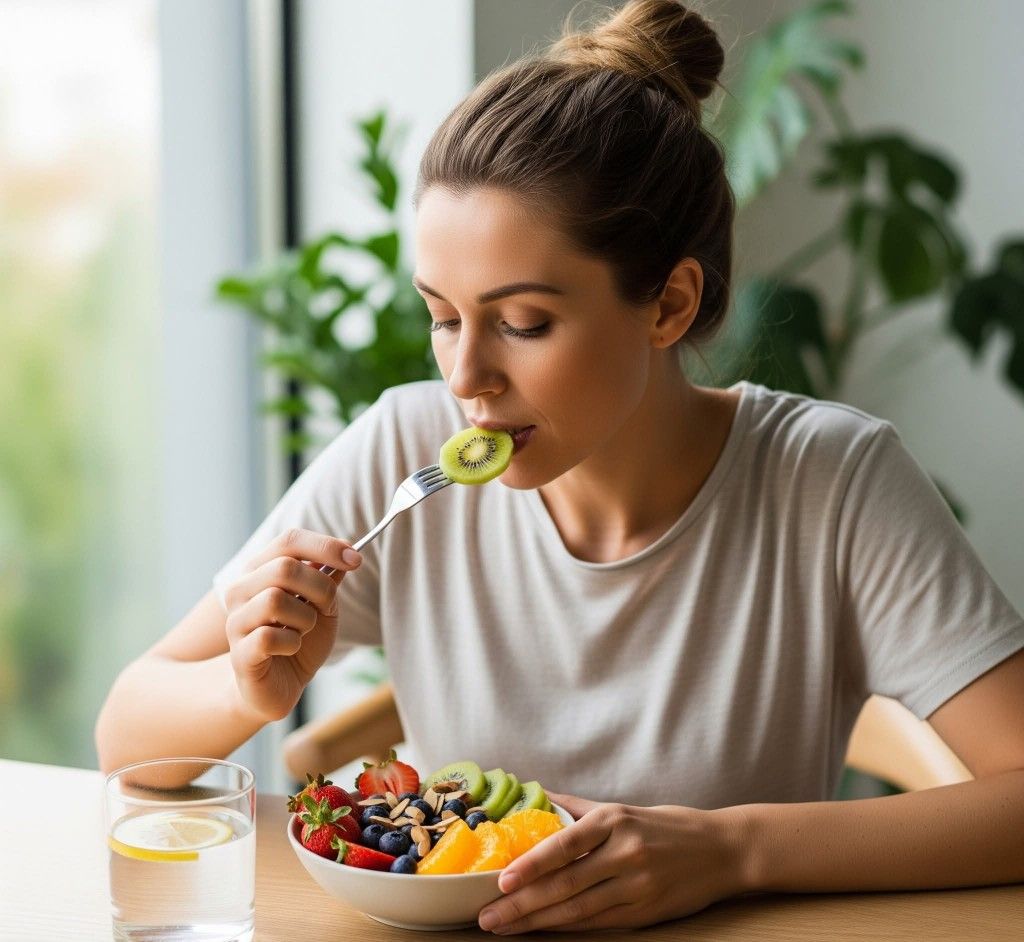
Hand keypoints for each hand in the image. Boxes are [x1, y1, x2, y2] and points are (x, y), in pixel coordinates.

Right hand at [223, 528, 361, 721]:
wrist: (277, 686)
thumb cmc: (298, 640)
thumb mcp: (322, 606)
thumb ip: (329, 578)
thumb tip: (347, 550)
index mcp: (260, 570)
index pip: (289, 541)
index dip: (325, 546)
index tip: (355, 559)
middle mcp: (241, 590)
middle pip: (283, 567)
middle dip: (320, 587)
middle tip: (326, 607)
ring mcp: (236, 622)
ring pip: (275, 600)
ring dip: (305, 618)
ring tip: (303, 631)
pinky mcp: (239, 653)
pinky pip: (269, 637)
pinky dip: (292, 643)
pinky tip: (291, 649)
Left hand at [477, 791, 747, 933]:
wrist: (723, 849)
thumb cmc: (668, 826)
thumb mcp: (624, 808)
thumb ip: (578, 808)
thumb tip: (537, 794)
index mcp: (615, 820)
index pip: (564, 845)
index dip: (531, 865)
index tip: (501, 881)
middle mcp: (625, 851)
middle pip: (565, 883)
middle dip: (522, 903)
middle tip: (488, 916)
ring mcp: (638, 885)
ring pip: (579, 909)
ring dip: (537, 922)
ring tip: (505, 928)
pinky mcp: (647, 911)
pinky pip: (600, 922)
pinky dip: (569, 928)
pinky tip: (544, 931)